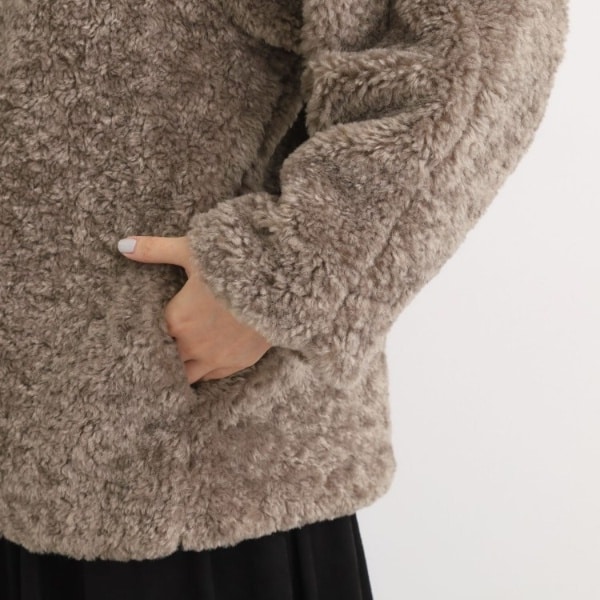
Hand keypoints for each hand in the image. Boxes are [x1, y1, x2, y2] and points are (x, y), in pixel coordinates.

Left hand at [118, 235, 271, 383]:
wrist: (281, 280)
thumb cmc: (233, 264)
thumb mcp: (192, 251)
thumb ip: (156, 250)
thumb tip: (122, 245)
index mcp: (178, 320)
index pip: (152, 337)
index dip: (149, 334)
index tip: (151, 329)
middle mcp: (194, 346)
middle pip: (168, 362)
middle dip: (165, 354)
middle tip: (165, 346)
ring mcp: (218, 357)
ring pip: (190, 375)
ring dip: (184, 366)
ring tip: (182, 358)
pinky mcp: (241, 362)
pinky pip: (215, 376)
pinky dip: (207, 369)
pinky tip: (205, 360)